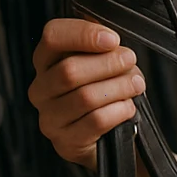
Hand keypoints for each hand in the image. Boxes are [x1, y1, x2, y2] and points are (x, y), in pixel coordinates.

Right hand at [29, 18, 145, 170]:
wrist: (106, 135)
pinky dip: (119, 110)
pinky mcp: (66, 141)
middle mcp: (41, 89)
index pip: (53, 36)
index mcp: (46, 61)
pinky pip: (96, 121)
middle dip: (108, 63)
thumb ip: (101, 45)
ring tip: (135, 84)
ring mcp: (50, 118)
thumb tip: (109, 35)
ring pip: (85, 97)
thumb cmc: (102, 90)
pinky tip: (127, 106)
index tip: (112, 39)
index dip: (84, 34)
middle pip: (69, 69)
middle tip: (129, 60)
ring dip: (118, 87)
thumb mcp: (101, 61)